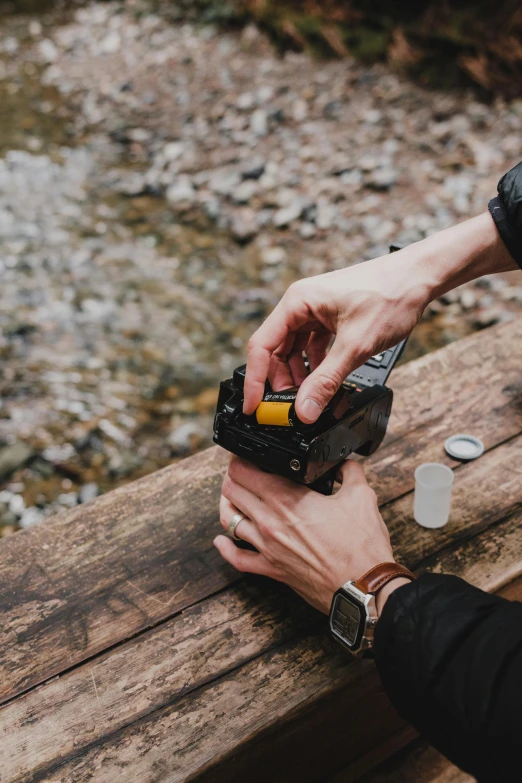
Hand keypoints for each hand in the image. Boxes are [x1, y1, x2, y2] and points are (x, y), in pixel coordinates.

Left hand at [214, 456, 397, 614]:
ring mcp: (267, 547)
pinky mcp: (272, 569)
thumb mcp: (362, 497)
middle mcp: (270, 521)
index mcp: (287, 499)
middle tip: (241, 472)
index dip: (240, 459)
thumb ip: (349, 472)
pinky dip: (226, 548)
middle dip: (232, 477)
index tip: (246, 455)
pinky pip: (238, 559)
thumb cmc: (361, 546)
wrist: (364, 587)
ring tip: (233, 497)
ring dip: (227, 505)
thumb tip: (344, 463)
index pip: (244, 472)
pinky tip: (222, 540)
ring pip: (228, 521)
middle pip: (231, 492)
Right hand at [243, 248, 428, 422]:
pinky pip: (313, 346)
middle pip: (276, 350)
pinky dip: (317, 366)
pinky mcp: (330, 317)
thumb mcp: (355, 346)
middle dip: (282, 381)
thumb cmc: (390, 294)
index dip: (255, 380)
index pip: (261, 345)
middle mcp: (301, 304)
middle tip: (291, 409)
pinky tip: (326, 381)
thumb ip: (326, 380)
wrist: (421, 275)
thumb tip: (305, 409)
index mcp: (297, 302)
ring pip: (295, 350)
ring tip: (311, 398)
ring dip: (301, 376)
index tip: (254, 407)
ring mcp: (315, 310)